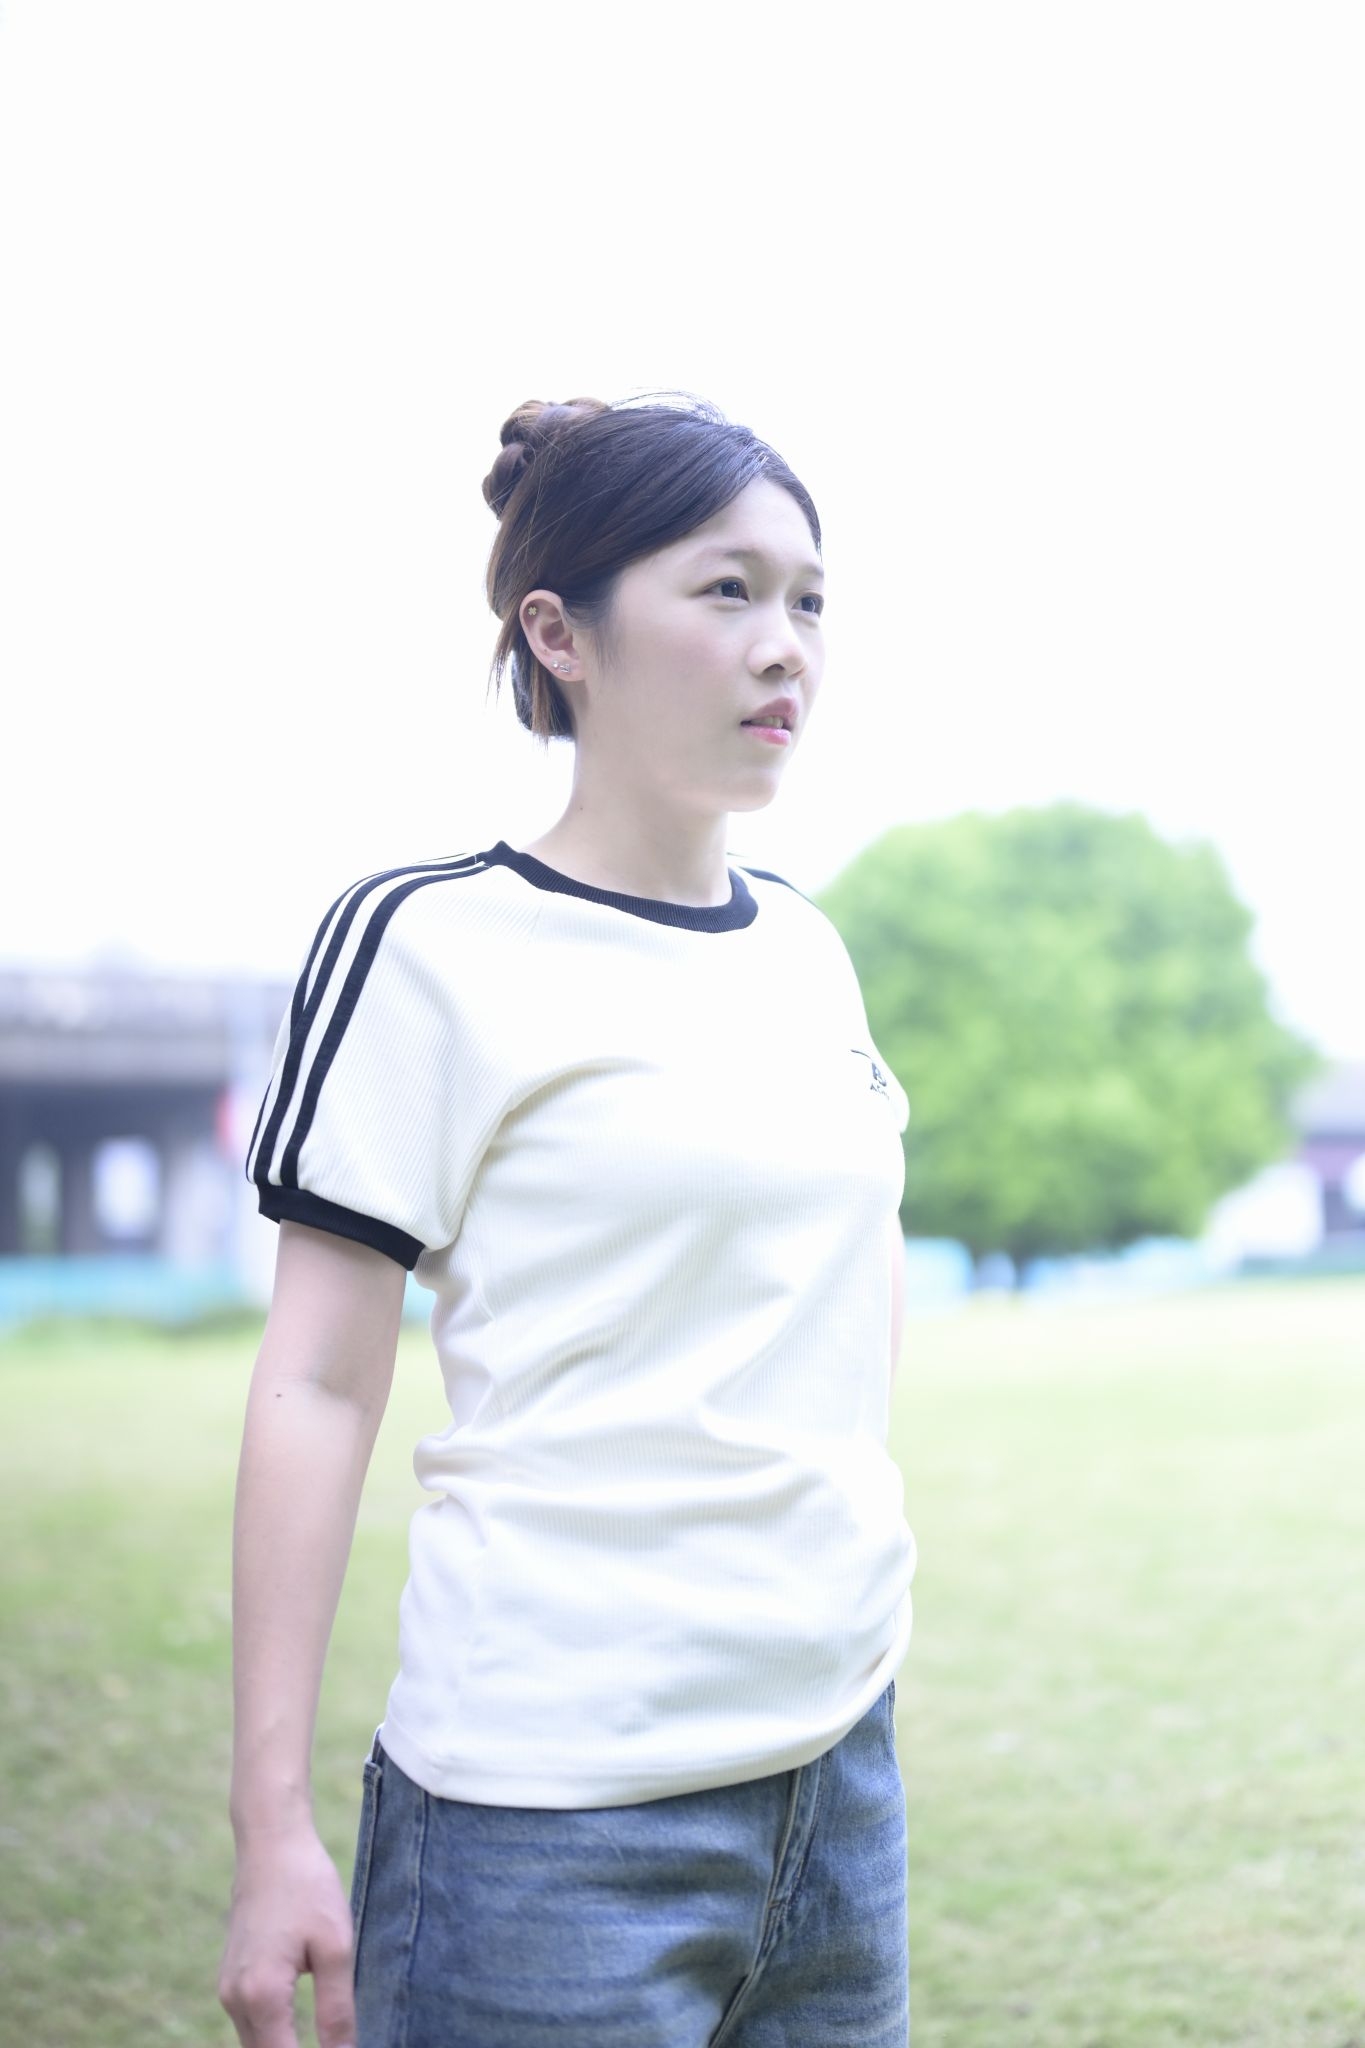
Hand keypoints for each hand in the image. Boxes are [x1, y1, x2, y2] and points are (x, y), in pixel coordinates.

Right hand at [218, 1825, 356, 2047]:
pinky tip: (302, 2030)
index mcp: (261, 1995)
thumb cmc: (308, 1887)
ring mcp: (227, 1991)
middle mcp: (235, 2000)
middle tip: (337, 2046)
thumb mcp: (336, 1947)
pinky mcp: (230, 1980)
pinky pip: (251, 2025)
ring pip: (256, 2045)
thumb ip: (337, 2010)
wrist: (271, 1843)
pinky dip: (274, 2036)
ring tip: (326, 2042)